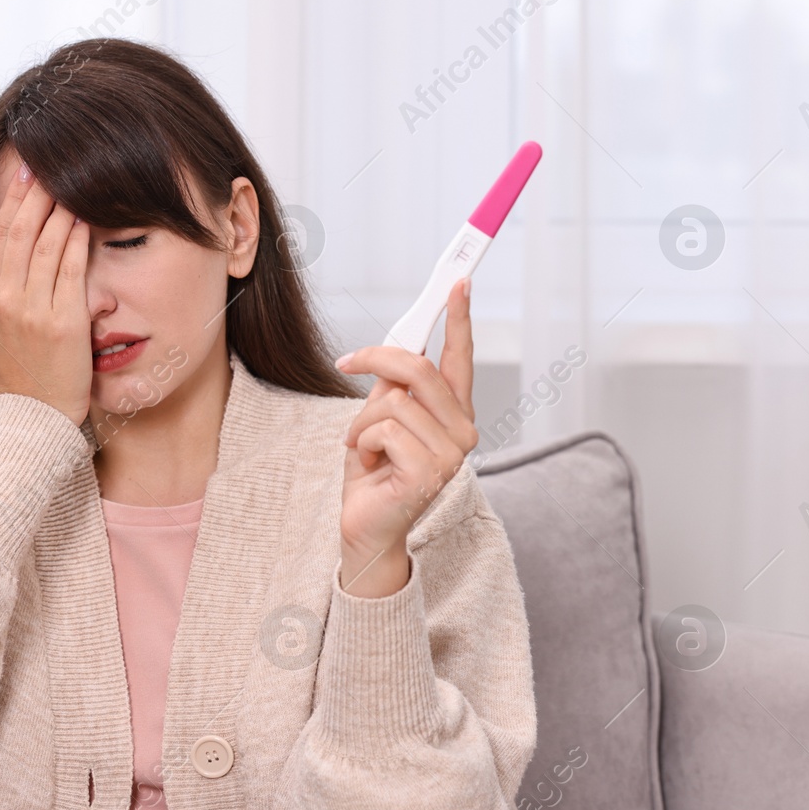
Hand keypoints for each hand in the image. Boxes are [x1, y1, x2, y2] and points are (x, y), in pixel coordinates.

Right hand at [0, 161, 92, 426]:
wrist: (33, 419)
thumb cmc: (22, 376)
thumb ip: (0, 295)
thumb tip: (5, 264)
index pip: (0, 237)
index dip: (15, 202)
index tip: (28, 176)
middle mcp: (2, 297)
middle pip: (21, 232)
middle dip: (37, 195)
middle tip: (50, 163)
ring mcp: (30, 309)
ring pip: (46, 244)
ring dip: (61, 209)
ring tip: (72, 181)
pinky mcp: (61, 321)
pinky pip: (71, 269)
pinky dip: (78, 240)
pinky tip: (86, 218)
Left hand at [334, 277, 477, 596]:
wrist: (365, 528)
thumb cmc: (373, 475)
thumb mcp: (378, 418)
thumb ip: (392, 386)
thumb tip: (394, 349)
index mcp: (454, 414)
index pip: (460, 358)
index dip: (459, 317)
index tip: (457, 281)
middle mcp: (462, 431)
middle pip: (419, 368)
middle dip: (376, 358)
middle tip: (346, 363)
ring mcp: (451, 454)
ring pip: (393, 400)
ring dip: (361, 421)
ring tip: (361, 446)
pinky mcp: (430, 472)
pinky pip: (383, 428)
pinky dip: (361, 442)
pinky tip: (368, 465)